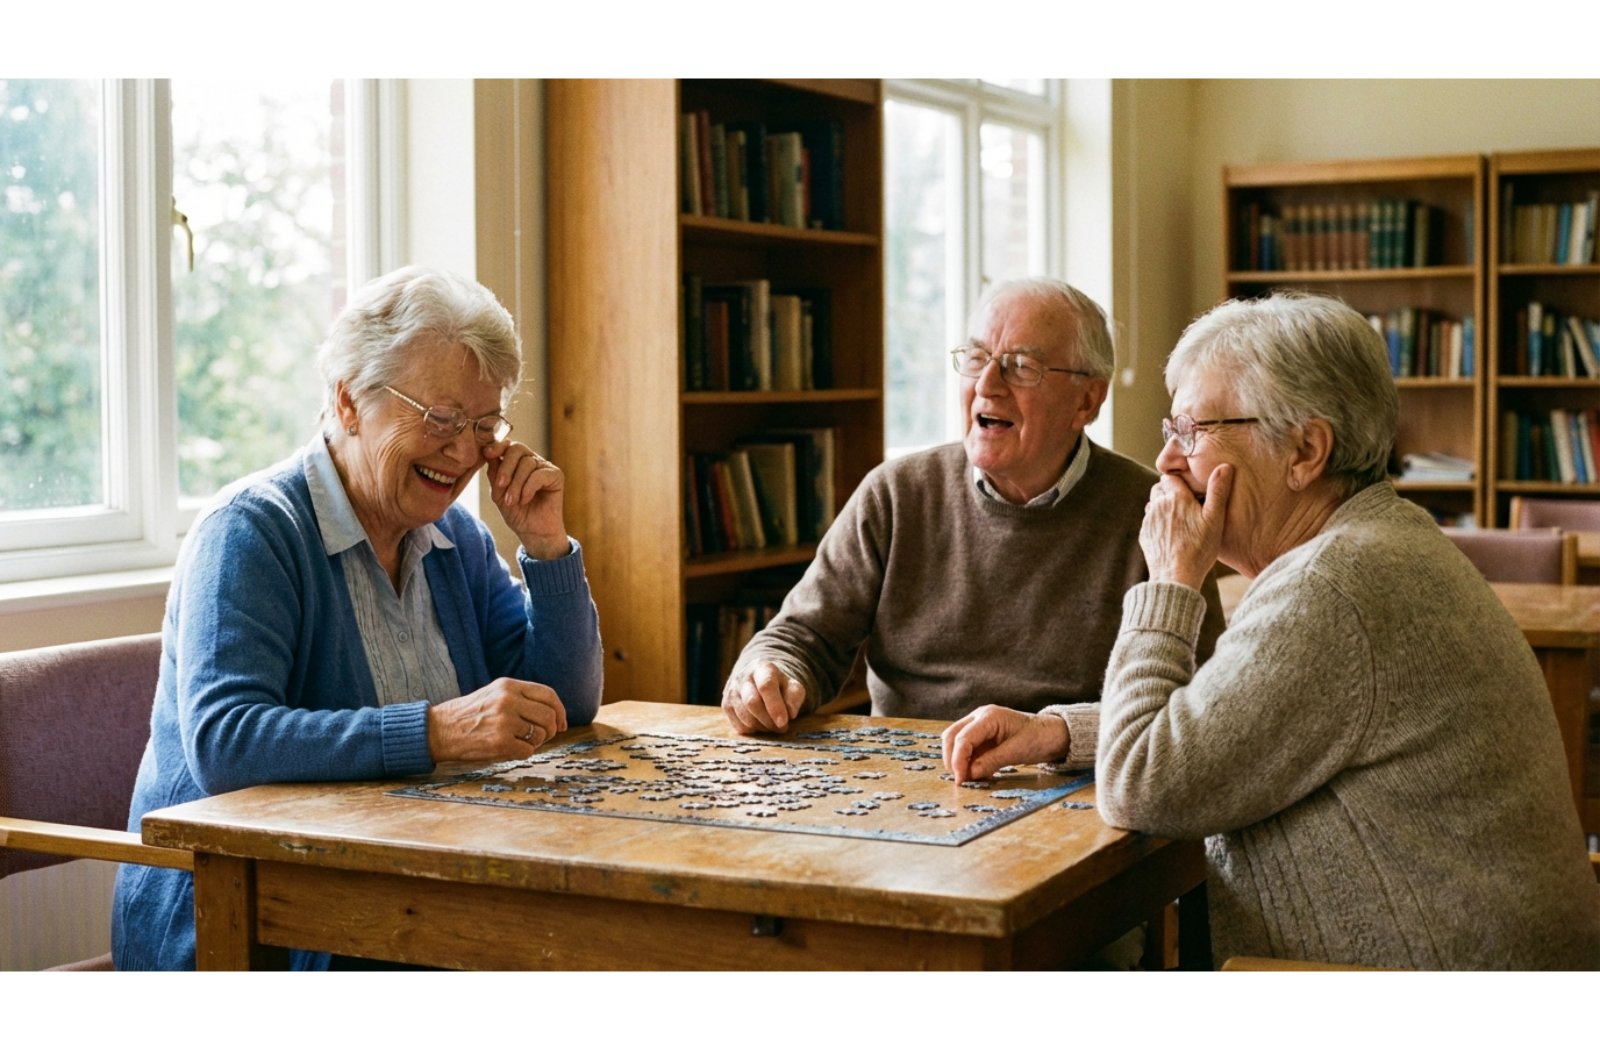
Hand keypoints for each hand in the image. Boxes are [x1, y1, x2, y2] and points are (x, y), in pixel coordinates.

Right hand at [427, 677, 568, 762]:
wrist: (438, 730)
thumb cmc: (468, 714)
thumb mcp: (494, 694)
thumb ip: (521, 699)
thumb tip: (555, 716)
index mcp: (508, 685)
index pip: (548, 695)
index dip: (560, 711)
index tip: (561, 724)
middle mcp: (508, 700)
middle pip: (549, 716)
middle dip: (550, 730)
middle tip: (541, 737)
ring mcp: (504, 721)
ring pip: (540, 735)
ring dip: (534, 742)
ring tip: (517, 741)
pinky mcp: (499, 742)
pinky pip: (528, 751)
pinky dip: (521, 753)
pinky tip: (507, 749)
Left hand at [483, 440, 568, 560]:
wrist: (533, 533)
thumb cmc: (517, 513)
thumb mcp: (498, 493)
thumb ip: (494, 473)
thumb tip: (487, 452)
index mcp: (516, 462)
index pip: (507, 445)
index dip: (498, 446)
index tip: (488, 453)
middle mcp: (531, 461)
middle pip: (517, 449)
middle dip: (506, 467)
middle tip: (500, 486)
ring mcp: (544, 467)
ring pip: (527, 463)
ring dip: (516, 484)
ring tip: (513, 502)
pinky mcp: (556, 476)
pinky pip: (539, 475)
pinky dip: (528, 488)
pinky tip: (525, 500)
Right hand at [721, 662, 805, 734]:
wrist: (758, 680)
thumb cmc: (779, 686)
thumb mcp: (792, 687)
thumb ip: (794, 698)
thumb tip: (790, 713)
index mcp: (762, 667)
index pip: (766, 686)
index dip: (775, 706)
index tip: (783, 722)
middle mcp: (743, 677)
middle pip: (752, 703)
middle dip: (770, 720)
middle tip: (782, 727)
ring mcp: (731, 691)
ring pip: (745, 717)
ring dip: (763, 727)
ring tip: (773, 725)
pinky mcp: (726, 706)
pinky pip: (739, 726)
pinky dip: (753, 730)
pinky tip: (761, 724)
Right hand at [941, 705, 1069, 782]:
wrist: (1052, 734)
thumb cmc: (1038, 738)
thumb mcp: (1016, 752)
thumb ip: (991, 762)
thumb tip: (969, 775)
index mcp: (988, 716)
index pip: (963, 738)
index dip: (958, 760)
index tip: (960, 780)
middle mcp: (979, 718)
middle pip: (951, 736)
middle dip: (952, 759)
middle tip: (960, 781)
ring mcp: (978, 727)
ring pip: (955, 742)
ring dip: (957, 761)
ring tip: (967, 779)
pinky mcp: (981, 738)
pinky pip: (966, 750)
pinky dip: (966, 763)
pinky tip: (974, 775)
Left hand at [1141, 465, 1232, 590]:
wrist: (1176, 576)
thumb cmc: (1199, 548)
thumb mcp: (1215, 519)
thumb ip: (1218, 491)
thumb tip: (1225, 466)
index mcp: (1176, 497)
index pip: (1171, 477)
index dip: (1180, 481)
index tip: (1190, 490)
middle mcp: (1158, 505)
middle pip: (1160, 488)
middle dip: (1170, 491)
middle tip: (1187, 503)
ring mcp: (1149, 520)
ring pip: (1153, 503)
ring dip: (1163, 506)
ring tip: (1180, 518)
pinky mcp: (1145, 534)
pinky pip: (1150, 520)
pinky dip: (1158, 521)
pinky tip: (1172, 533)